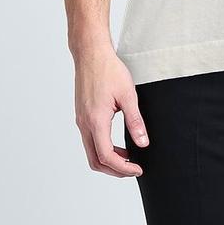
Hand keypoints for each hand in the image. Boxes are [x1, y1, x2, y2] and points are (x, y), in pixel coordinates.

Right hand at [74, 45, 148, 176]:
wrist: (90, 54)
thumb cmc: (108, 70)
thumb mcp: (128, 96)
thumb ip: (135, 121)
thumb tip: (143, 143)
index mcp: (96, 120)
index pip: (107, 156)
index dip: (123, 168)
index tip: (138, 169)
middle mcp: (84, 123)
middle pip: (95, 161)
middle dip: (114, 170)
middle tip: (133, 169)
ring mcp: (80, 120)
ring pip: (91, 152)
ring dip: (108, 160)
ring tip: (128, 157)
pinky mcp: (81, 116)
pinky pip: (89, 140)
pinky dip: (102, 149)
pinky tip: (117, 144)